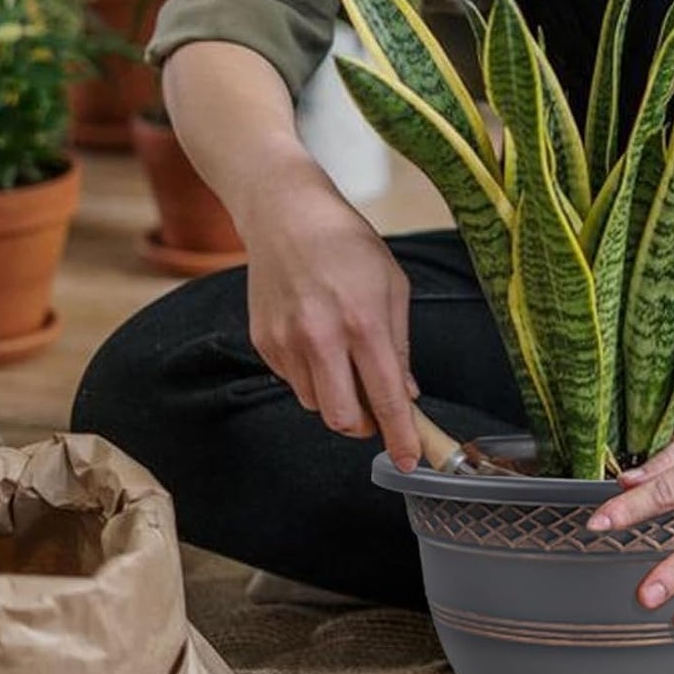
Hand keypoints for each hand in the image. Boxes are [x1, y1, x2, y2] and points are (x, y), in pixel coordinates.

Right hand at [244, 175, 421, 471]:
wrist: (284, 214)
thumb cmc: (348, 245)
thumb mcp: (393, 287)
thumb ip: (400, 346)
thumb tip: (407, 395)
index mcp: (362, 323)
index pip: (385, 397)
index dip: (401, 435)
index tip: (411, 459)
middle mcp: (320, 338)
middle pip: (341, 418)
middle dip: (364, 426)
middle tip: (378, 411)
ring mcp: (285, 342)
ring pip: (316, 404)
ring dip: (337, 398)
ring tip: (346, 359)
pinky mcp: (262, 342)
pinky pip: (293, 382)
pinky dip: (313, 377)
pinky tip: (320, 341)